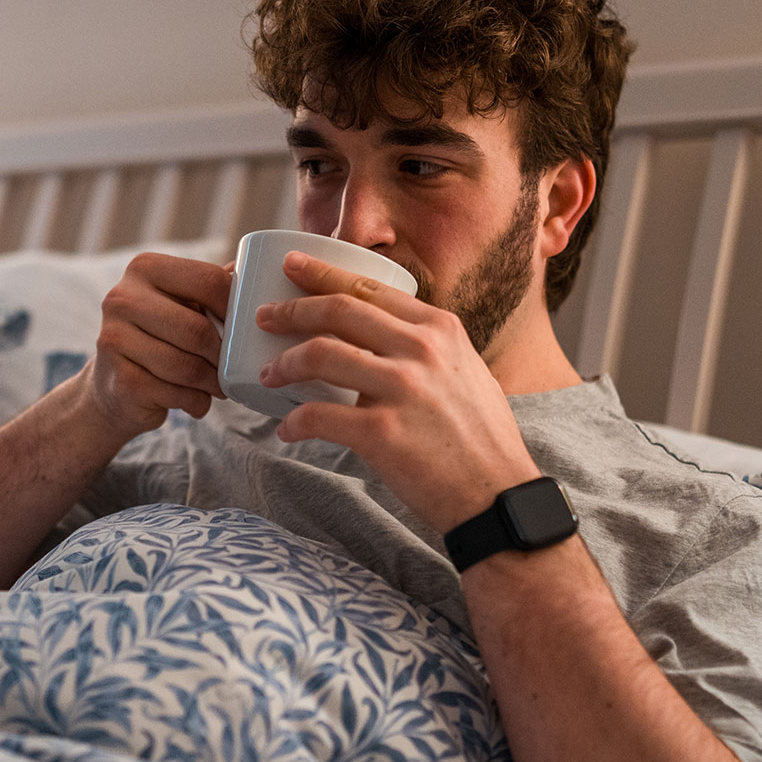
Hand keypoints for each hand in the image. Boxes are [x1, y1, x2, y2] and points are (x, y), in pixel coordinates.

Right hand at [82, 252, 232, 438]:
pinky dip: (196, 402)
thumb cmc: (158, 340)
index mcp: (144, 268)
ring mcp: (115, 339)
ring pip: (187, 366)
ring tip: (217, 387)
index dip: (237, 309)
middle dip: (222, 355)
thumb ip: (211, 289)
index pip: (208, 281)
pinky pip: (176, 393)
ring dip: (212, 383)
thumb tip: (254, 279)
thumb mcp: (181, 305)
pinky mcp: (120, 380)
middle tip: (231, 368)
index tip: (246, 329)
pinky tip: (196, 401)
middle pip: (197, 329)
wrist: (113, 389)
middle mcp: (122, 298)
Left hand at [256, 250, 539, 531]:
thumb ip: (428, 347)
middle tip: (263, 316)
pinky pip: (318, 416)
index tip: (291, 265)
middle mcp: (422, 350)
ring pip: (320, 355)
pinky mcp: (383, 433)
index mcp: (440, 328)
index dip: (323, 273)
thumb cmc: (480, 438)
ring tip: (267, 375)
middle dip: (291, 309)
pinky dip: (294, 422)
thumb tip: (383, 335)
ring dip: (283, 364)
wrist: (498, 496)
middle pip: (339, 310)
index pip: (370, 287)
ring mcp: (402, 390)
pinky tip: (287, 430)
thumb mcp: (466, 370)